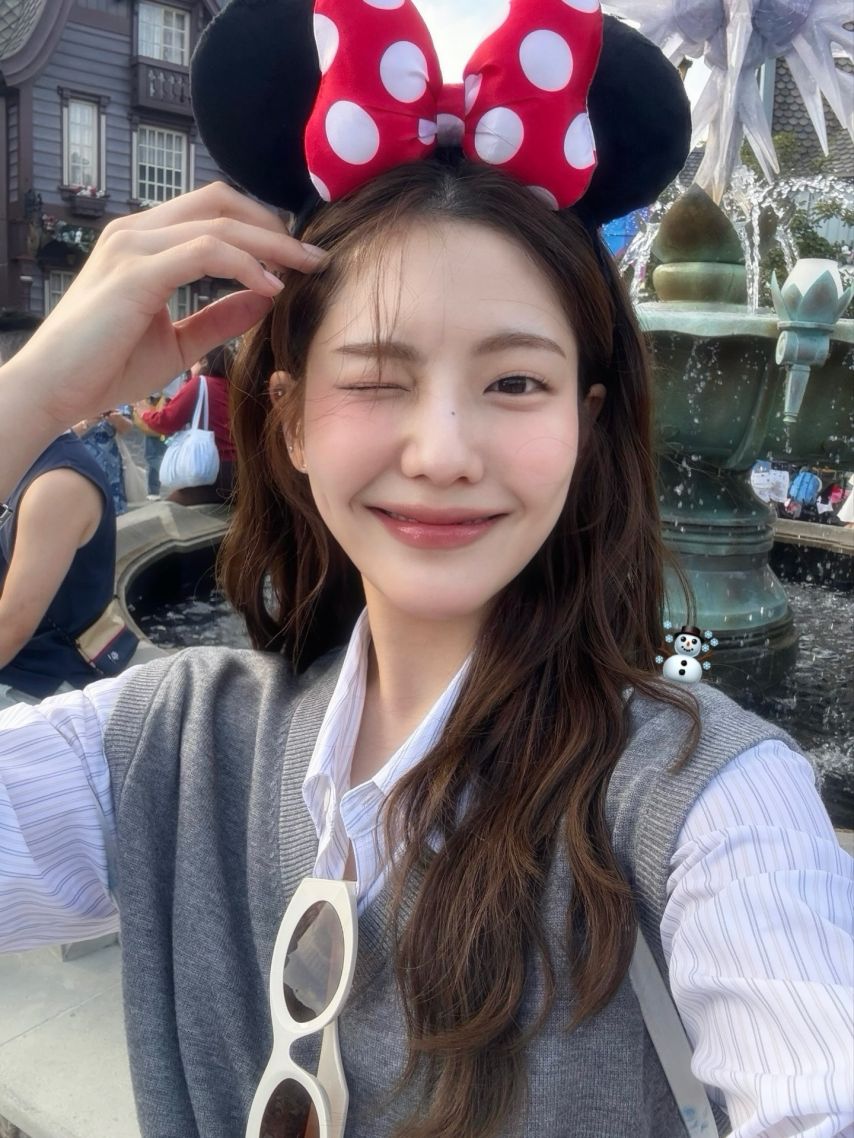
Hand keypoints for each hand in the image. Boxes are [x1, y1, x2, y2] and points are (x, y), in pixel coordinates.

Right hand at [3, 182, 326, 430]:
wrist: (51, 389)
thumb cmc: (105, 367)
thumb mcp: (177, 341)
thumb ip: (220, 318)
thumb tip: (266, 299)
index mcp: (145, 242)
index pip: (214, 210)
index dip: (262, 226)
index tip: (299, 256)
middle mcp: (137, 232)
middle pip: (222, 202)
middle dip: (275, 226)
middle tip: (316, 256)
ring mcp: (134, 246)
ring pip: (219, 223)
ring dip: (271, 244)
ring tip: (307, 268)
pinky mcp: (135, 272)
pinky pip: (205, 252)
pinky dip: (245, 266)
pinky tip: (271, 288)